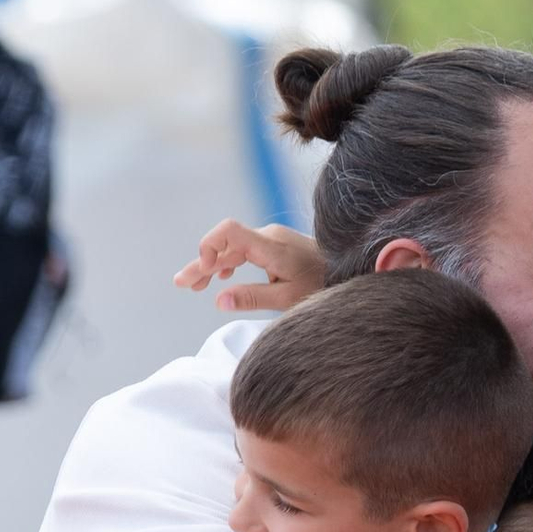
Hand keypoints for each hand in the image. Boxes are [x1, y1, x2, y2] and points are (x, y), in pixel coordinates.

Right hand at [173, 218, 325, 313]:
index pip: (229, 231)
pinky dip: (230, 263)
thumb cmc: (323, 287)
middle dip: (203, 263)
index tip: (204, 271)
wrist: (351, 270)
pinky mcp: (278, 247)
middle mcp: (268, 237)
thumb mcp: (287, 299)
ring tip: (195, 285)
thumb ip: (252, 298)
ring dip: (214, 265)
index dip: (210, 247)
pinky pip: (246, 250)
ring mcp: (273, 240)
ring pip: (234, 248)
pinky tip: (223, 277)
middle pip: (226, 243)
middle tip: (181, 283)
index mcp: (270, 246)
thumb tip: (218, 300)